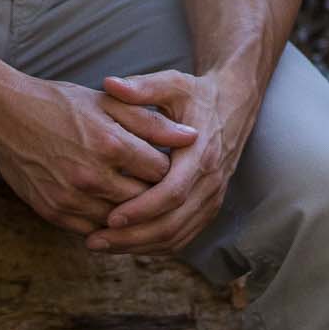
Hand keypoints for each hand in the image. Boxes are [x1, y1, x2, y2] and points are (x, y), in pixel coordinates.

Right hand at [0, 75, 199, 236]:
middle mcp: (92, 176)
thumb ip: (152, 122)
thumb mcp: (108, 103)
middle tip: (159, 185)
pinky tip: (111, 209)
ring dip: (133, 212)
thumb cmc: (60, 104)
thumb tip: (192, 136)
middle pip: (144, 200)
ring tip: (137, 197)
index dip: (170, 168)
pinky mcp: (54, 212)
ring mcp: (71, 198)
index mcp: (111, 144)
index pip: (161, 171)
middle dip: (156, 194)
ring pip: (120, 220)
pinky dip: (106, 223)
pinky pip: (92, 230)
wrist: (5, 116)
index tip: (170, 163)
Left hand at [87, 70, 254, 254]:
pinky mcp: (209, 207)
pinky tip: (125, 243)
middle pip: (172, 223)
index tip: (109, 217)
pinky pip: (182, 236)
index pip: (172, 193)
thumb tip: (108, 83)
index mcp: (201, 154)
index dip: (141, 209)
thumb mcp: (172, 84)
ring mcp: (212, 198)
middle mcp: (210, 182)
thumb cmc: (197, 94)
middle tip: (94, 240)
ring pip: (176, 236)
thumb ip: (141, 87)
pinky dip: (154, 246)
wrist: (234, 104)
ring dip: (139, 245)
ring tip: (102, 245)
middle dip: (132, 237)